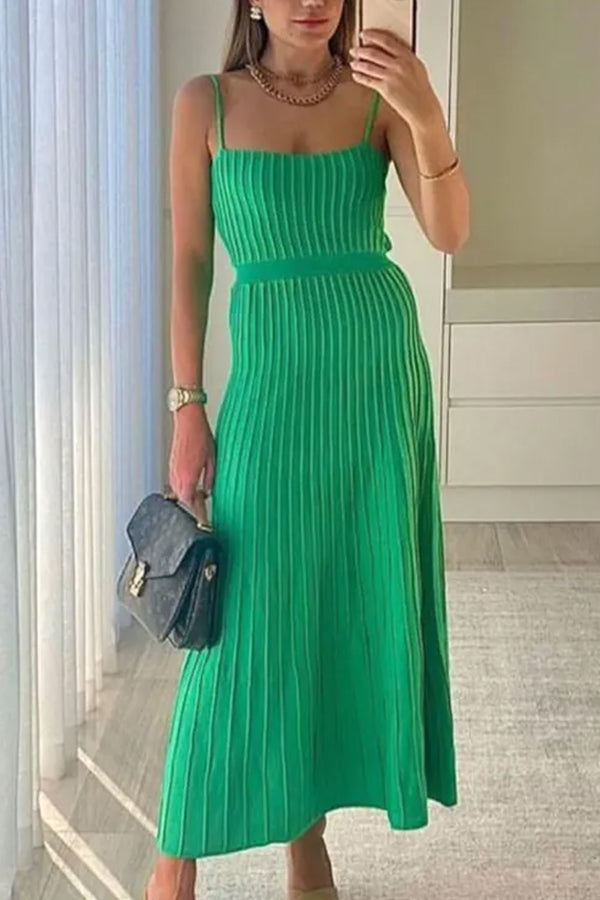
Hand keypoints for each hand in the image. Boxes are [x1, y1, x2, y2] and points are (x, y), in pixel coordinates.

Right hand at [168, 403, 214, 518]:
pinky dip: (184, 488)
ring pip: (179, 492)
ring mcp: (173, 470)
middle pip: (183, 500)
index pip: (191, 503)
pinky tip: (193, 485)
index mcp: (188, 476)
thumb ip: (210, 479)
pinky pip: (176, 483)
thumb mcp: (212, 459)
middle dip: (193, 507)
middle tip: (204, 510)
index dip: (198, 513)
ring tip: (200, 497)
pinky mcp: (172, 465)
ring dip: (188, 497)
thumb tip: (208, 492)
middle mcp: (178, 476)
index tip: (204, 521)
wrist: (188, 420)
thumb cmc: (201, 435)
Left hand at [349, 29, 438, 127]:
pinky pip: (368, 80)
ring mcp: (391, 76)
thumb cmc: (420, 90)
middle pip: (374, 52)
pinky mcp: (386, 89)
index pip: (386, 40)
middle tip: (354, 50)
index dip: (372, 36)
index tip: (364, 34)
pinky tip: (356, 75)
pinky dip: (360, 77)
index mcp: (407, 56)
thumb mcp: (417, 67)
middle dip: (361, 50)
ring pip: (369, 66)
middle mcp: (399, 64)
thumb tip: (391, 50)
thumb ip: (404, 57)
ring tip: (353, 62)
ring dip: (358, 63)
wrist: (423, 107)